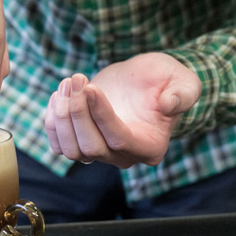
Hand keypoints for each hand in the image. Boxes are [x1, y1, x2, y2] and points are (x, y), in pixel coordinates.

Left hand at [43, 53, 202, 167]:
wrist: (143, 80)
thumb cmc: (166, 80)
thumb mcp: (183, 81)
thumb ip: (183, 94)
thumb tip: (169, 105)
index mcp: (151, 146)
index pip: (119, 140)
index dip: (101, 115)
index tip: (91, 87)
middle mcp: (124, 156)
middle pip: (91, 148)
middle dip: (77, 112)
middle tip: (77, 79)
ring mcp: (100, 153)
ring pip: (71, 150)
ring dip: (62, 115)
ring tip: (69, 82)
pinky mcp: (81, 143)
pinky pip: (58, 144)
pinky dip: (52, 121)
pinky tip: (60, 94)